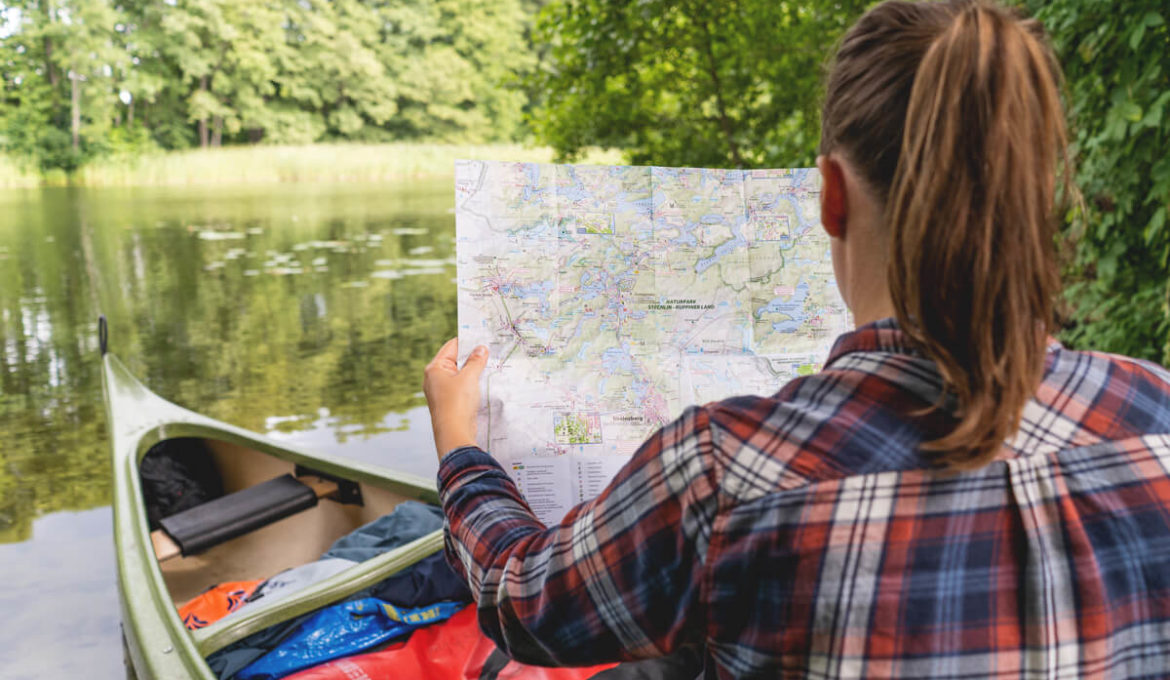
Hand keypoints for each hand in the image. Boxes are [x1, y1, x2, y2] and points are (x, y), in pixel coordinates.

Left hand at [423, 338, 488, 459]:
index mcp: (434, 368)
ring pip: (459, 374)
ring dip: (473, 371)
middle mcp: (434, 378)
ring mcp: (441, 391)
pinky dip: (471, 383)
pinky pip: (461, 387)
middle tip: (490, 350)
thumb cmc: (457, 403)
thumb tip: (481, 348)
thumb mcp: (469, 377)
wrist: (454, 433)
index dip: (467, 341)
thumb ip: (476, 361)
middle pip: (455, 360)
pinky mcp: (449, 402)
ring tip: (490, 364)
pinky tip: (483, 381)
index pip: (451, 346)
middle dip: (472, 356)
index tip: (482, 337)